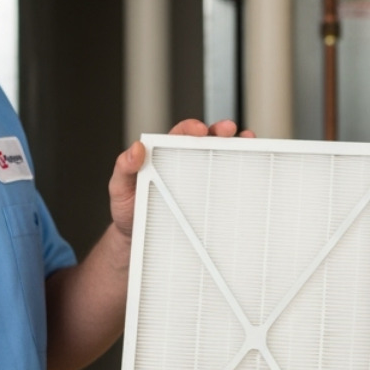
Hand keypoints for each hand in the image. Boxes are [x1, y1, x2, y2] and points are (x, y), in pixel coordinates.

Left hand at [109, 119, 252, 238]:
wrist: (138, 240)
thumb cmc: (130, 211)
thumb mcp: (120, 189)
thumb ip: (123, 168)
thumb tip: (136, 148)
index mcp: (165, 155)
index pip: (181, 134)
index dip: (191, 128)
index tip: (199, 130)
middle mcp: (185, 163)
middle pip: (208, 140)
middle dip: (220, 131)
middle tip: (228, 130)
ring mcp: (199, 181)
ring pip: (221, 158)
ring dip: (237, 147)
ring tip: (246, 143)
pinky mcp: (208, 199)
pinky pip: (225, 185)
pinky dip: (240, 176)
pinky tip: (248, 174)